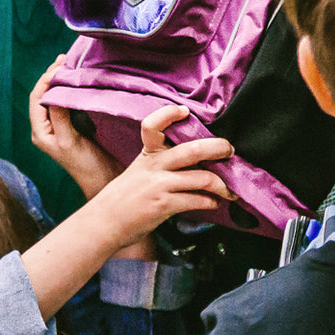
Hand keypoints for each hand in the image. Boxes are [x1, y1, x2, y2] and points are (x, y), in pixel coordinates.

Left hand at [30, 54, 119, 198]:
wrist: (104, 182)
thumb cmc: (86, 166)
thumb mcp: (69, 141)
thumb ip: (59, 117)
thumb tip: (54, 91)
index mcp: (41, 132)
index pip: (37, 98)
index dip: (45, 80)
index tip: (60, 66)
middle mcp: (48, 127)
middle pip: (45, 95)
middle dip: (54, 76)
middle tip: (66, 59)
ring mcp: (62, 126)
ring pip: (58, 97)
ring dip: (64, 81)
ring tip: (74, 65)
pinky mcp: (76, 125)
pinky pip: (71, 103)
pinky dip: (75, 90)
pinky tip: (83, 81)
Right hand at [85, 103, 236, 250]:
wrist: (104, 223)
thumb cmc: (125, 198)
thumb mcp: (139, 171)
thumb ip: (162, 163)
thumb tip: (197, 161)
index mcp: (147, 154)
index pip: (152, 125)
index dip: (168, 114)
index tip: (185, 111)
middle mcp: (154, 166)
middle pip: (193, 150)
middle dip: (219, 148)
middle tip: (230, 151)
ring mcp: (159, 185)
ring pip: (203, 177)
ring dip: (223, 185)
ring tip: (230, 190)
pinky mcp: (163, 205)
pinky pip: (197, 200)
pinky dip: (210, 202)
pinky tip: (213, 203)